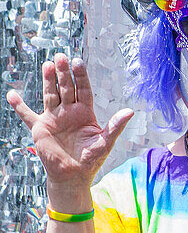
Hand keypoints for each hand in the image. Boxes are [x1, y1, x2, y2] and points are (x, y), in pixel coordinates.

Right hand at [7, 54, 132, 203]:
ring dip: (48, 81)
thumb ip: (116, 126)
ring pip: (50, 95)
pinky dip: (19, 106)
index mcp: (85, 113)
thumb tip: (130, 111)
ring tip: (47, 65)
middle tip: (60, 57)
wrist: (73, 175)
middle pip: (66, 88)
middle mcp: (69, 112)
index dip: (81, 77)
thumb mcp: (105, 142)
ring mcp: (54, 118)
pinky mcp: (40, 128)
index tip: (78, 62)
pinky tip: (12, 94)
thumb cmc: (91, 159)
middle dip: (64, 73)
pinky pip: (27, 115)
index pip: (83, 90)